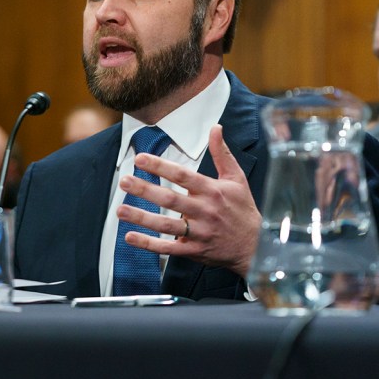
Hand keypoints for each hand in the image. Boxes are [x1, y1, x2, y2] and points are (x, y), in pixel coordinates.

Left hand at [116, 124, 259, 275]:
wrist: (258, 246)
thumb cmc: (243, 209)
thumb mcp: (237, 178)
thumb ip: (222, 153)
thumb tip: (215, 127)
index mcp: (213, 191)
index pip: (183, 175)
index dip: (161, 166)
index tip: (140, 158)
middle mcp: (205, 211)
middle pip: (171, 199)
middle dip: (146, 190)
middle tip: (124, 181)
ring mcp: (199, 233)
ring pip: (166, 225)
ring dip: (142, 218)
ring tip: (120, 210)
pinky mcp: (194, 250)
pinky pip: (168, 248)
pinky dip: (149, 244)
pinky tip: (130, 237)